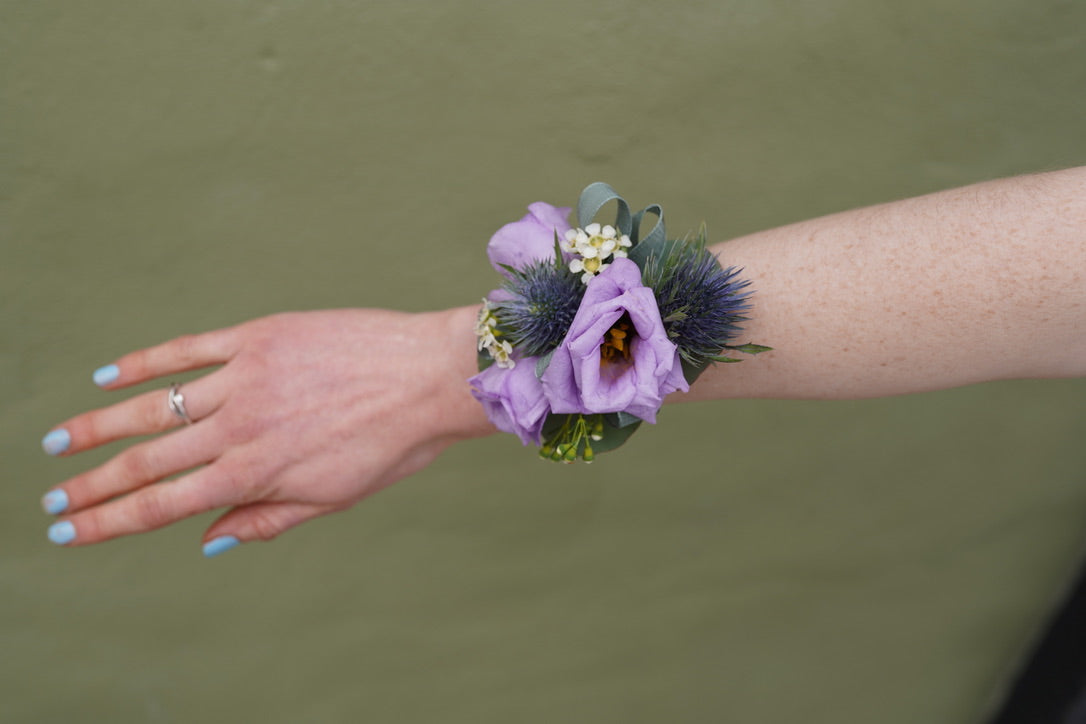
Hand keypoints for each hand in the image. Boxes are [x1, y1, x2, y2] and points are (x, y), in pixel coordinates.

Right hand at [40, 306, 492, 554]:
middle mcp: (241, 428)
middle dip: (91, 483)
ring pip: (153, 405)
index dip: (109, 522)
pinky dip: (143, 363)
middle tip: (51, 497)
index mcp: (258, 473)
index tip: (70, 530)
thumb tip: (207, 541)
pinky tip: (108, 375)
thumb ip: (266, 519)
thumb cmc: (393, 444)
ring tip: (57, 441)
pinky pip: (187, 349)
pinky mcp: (259, 337)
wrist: (432, 376)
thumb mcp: (334, 497)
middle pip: (146, 461)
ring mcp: (246, 378)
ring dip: (97, 426)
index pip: (164, 505)